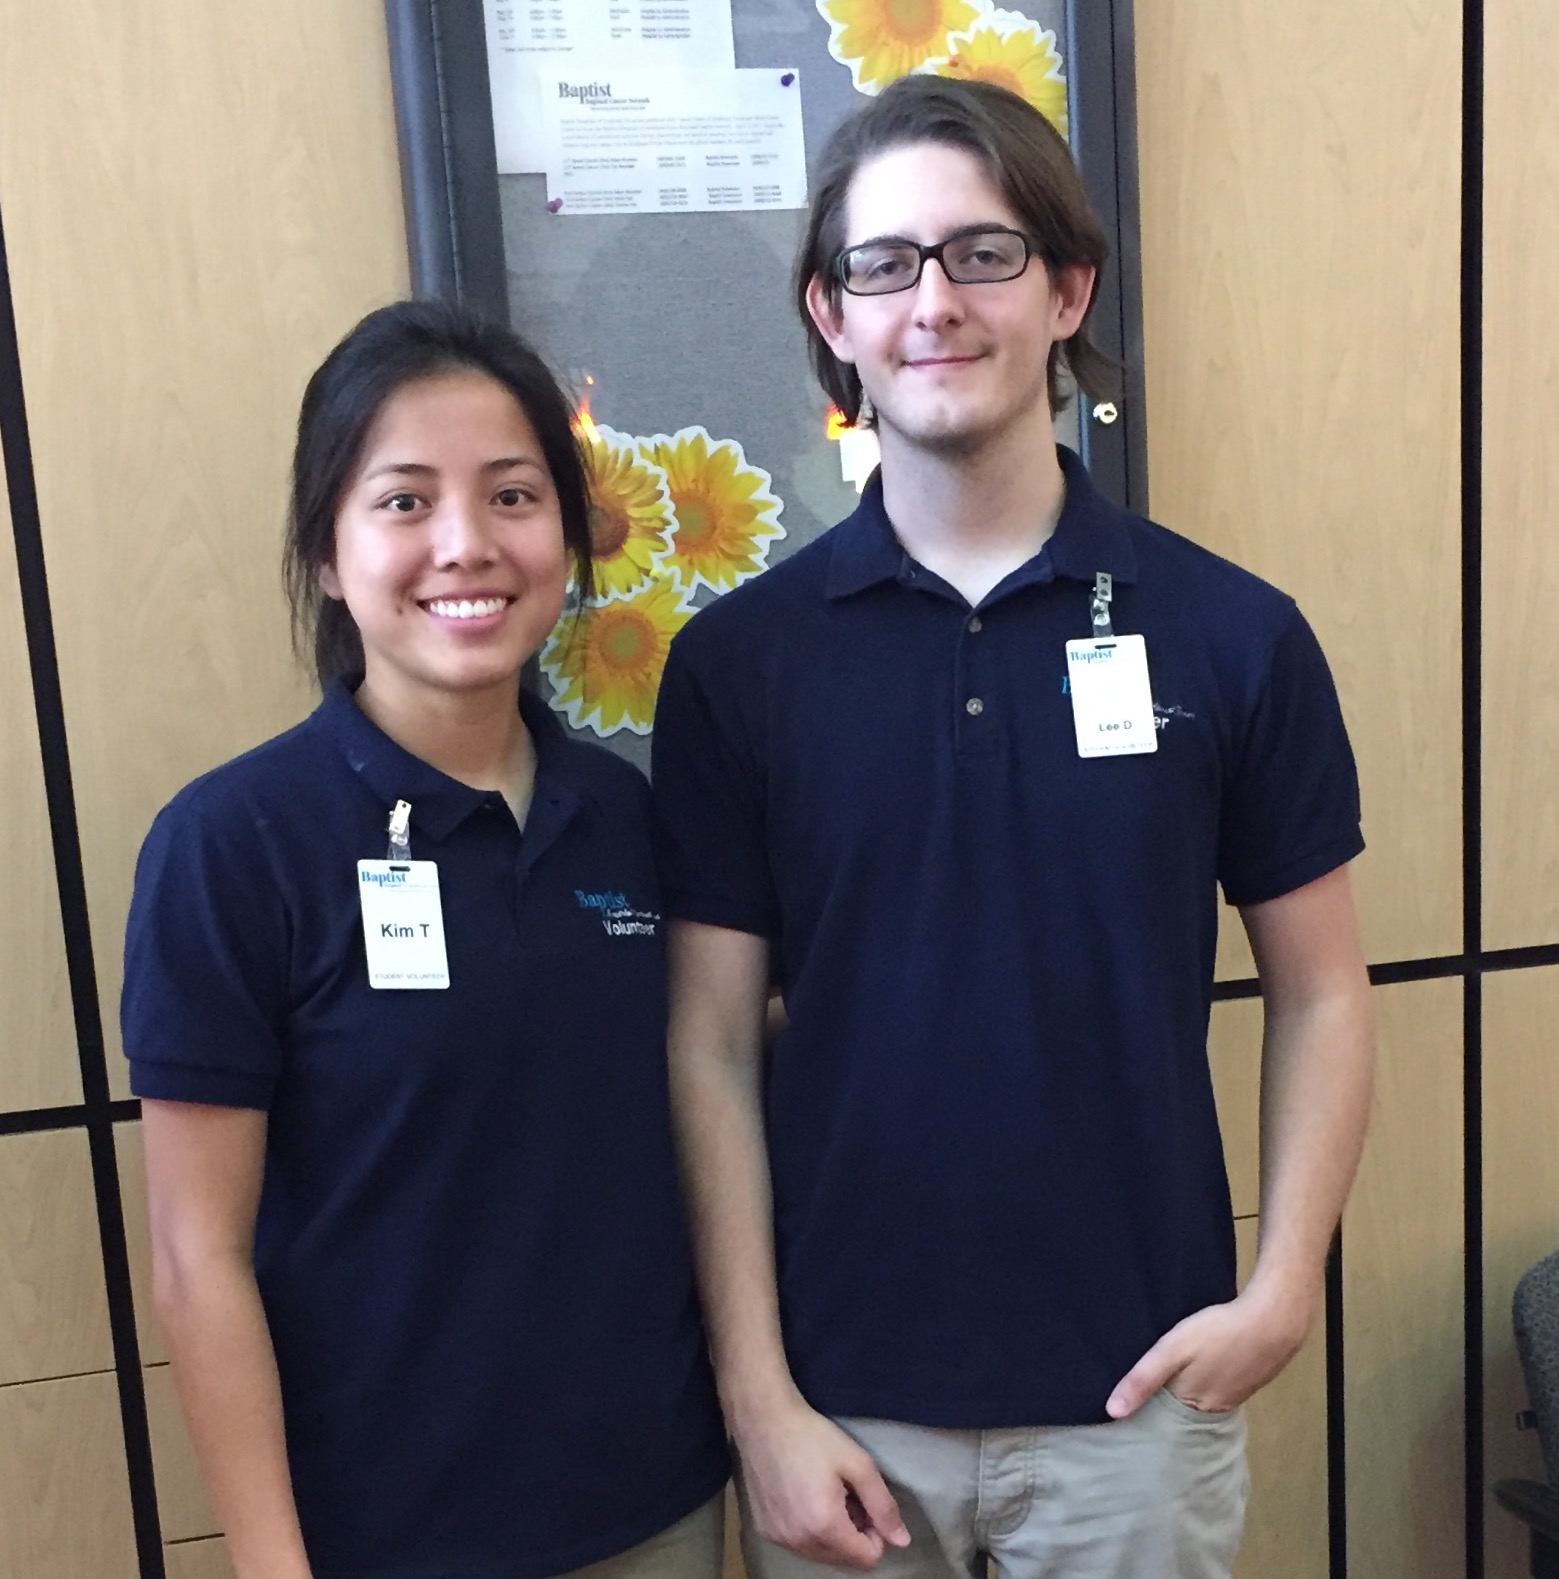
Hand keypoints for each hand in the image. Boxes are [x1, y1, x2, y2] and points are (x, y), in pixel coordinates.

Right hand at [735, 1393, 910, 1568]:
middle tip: (848, 1495)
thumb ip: (882, 1505)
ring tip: (826, 1495)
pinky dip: (808, 1530)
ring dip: (831, 1534)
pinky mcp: (764, 1530)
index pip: (866, 1559)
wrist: (763, 1420)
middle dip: (853, 1534)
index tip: (867, 1504)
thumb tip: (902, 1541)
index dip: (876, 1534)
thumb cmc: (812, 1436)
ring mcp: (779, 1538)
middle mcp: (799, 1541)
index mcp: (825, 1526)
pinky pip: (798, 1544)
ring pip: (820, 1554)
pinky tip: (803, 1497)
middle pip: (843, 1560)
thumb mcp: (857, 1463)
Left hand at [1105, 1280, 1318, 1418]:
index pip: (1163, 1420)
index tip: (1125, 1414)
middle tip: (1142, 1393)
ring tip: (1167, 1380)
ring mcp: (1235, 1395)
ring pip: (1202, 1399)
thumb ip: (1143, 1378)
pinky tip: (1202, 1366)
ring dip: (1186, 1392)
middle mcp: (1216, 1409)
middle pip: (1183, 1412)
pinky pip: (1219, 1387)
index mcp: (1194, 1407)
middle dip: (1164, 1405)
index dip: (1145, 1414)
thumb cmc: (1219, 1333)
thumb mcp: (1173, 1350)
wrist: (1274, 1320)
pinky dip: (1206, 1381)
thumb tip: (1112, 1412)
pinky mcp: (1248, 1379)